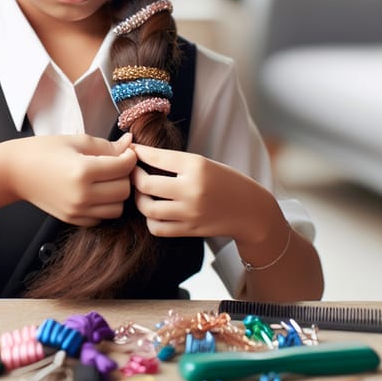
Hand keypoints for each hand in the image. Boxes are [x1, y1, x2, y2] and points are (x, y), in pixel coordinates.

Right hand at [6, 133, 136, 225]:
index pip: (124, 167)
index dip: (130, 157)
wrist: (16, 171)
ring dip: (117, 193)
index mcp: (83, 171)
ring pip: (117, 208)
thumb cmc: (44, 151)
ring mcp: (77, 211)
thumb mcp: (76, 141)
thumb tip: (130, 143)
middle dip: (125, 175)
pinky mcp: (73, 220)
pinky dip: (104, 206)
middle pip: (124, 190)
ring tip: (106, 179)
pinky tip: (95, 192)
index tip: (126, 151)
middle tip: (116, 164)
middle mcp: (82, 195)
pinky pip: (102, 218)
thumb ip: (106, 145)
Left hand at [130, 144, 279, 243]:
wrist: (251, 210)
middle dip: (133, 176)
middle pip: (146, 184)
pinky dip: (150, 219)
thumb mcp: (204, 163)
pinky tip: (153, 210)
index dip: (138, 153)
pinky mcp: (190, 230)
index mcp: (197, 166)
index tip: (130, 150)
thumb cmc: (225, 181)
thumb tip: (140, 155)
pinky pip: (157, 227)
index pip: (157, 157)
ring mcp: (190, 212)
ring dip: (139, 198)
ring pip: (148, 207)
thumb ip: (175, 161)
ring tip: (141, 192)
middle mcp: (192, 189)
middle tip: (131, 171)